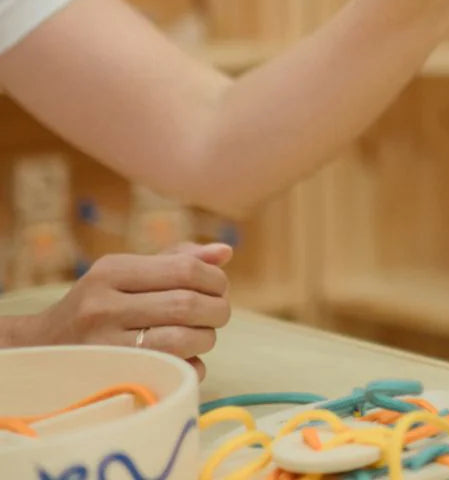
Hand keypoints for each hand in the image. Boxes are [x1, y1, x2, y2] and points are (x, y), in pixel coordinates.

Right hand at [26, 243, 231, 380]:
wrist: (43, 348)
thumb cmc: (99, 303)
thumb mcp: (127, 271)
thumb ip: (177, 258)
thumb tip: (225, 252)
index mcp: (112, 271)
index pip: (185, 270)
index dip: (215, 279)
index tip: (219, 287)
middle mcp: (103, 307)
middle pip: (187, 305)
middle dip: (217, 309)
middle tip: (219, 312)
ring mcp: (103, 346)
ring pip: (181, 340)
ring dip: (207, 338)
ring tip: (203, 334)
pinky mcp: (111, 378)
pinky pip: (170, 371)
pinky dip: (192, 366)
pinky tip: (188, 358)